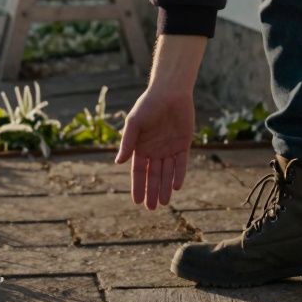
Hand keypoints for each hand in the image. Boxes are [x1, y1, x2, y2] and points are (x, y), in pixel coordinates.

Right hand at [114, 33, 206, 209]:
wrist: (170, 92)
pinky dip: (179, 175)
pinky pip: (181, 163)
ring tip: (164, 203)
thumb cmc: (148, 105)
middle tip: (152, 208)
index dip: (138, 186)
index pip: (138, 172)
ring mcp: (169, 148)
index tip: (137, 201)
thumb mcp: (134, 123)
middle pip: (153, 176)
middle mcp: (154, 150)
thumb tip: (117, 162)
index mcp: (140, 147)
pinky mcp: (183, 144)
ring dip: (165, 187)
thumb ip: (127, 142)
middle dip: (152, 192)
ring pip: (167, 173)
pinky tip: (176, 187)